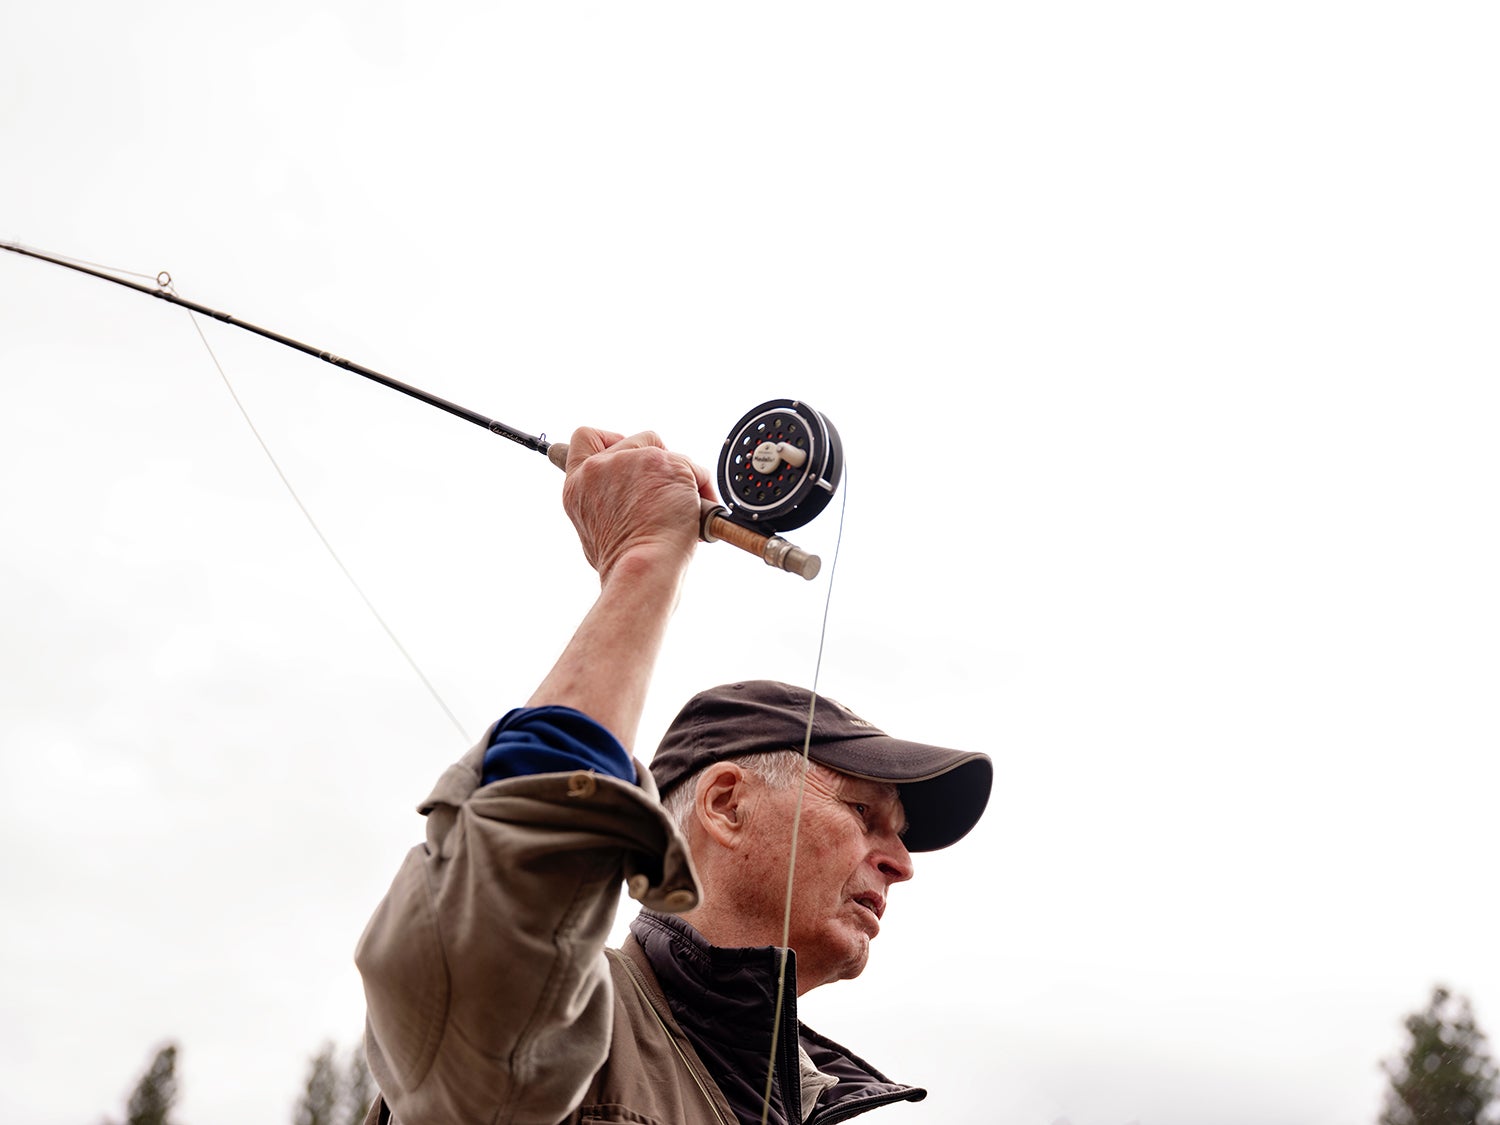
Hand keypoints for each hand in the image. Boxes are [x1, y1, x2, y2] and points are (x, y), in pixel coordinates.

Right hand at [560, 427, 716, 583]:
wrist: (643, 568)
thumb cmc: (624, 563)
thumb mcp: (595, 531)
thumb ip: (604, 502)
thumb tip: (628, 498)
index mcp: (578, 484)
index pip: (585, 437)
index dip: (610, 441)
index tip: (626, 456)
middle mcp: (599, 467)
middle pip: (636, 440)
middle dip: (654, 462)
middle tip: (663, 494)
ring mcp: (631, 461)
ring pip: (666, 451)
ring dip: (678, 476)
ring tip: (681, 509)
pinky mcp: (663, 463)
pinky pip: (693, 468)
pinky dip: (700, 488)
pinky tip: (697, 512)